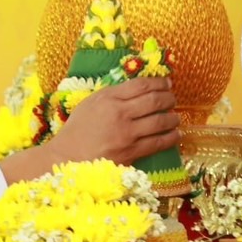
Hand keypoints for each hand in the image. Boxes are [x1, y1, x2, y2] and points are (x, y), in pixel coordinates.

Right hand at [49, 77, 179, 164]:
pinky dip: (171, 137)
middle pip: (155, 101)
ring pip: (161, 121)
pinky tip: (175, 135)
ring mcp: (126, 134)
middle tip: (172, 100)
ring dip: (173, 118)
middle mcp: (119, 114)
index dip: (159, 83)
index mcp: (108, 99)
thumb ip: (113, 95)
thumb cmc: (77, 130)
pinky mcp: (131, 152)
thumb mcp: (90, 104)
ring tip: (174, 118)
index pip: (141, 85)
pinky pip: (158, 143)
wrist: (67, 158)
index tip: (167, 84)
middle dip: (169, 99)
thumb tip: (140, 89)